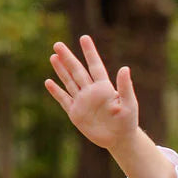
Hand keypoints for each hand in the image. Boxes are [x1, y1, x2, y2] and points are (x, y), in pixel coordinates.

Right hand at [45, 34, 138, 154]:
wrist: (119, 139)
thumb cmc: (128, 121)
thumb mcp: (129, 103)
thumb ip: (125, 87)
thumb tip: (125, 68)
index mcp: (104, 87)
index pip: (95, 66)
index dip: (89, 52)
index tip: (84, 38)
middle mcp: (91, 91)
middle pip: (77, 71)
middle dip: (68, 57)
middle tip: (58, 44)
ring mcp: (82, 101)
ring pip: (69, 82)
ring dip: (61, 70)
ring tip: (53, 56)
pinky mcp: (76, 113)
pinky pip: (64, 100)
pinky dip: (56, 91)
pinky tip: (49, 82)